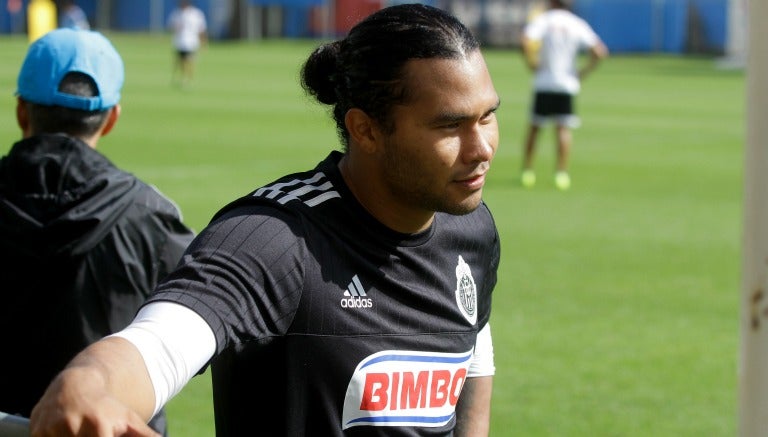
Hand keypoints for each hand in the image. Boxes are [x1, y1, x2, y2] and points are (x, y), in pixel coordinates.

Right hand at [29, 368, 159, 436]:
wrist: (75, 385)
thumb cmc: (107, 408)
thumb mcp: (128, 420)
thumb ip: (145, 435)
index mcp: (100, 427)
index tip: (105, 435)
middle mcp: (75, 427)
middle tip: (95, 431)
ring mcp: (54, 429)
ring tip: (79, 431)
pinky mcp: (37, 431)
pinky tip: (64, 433)